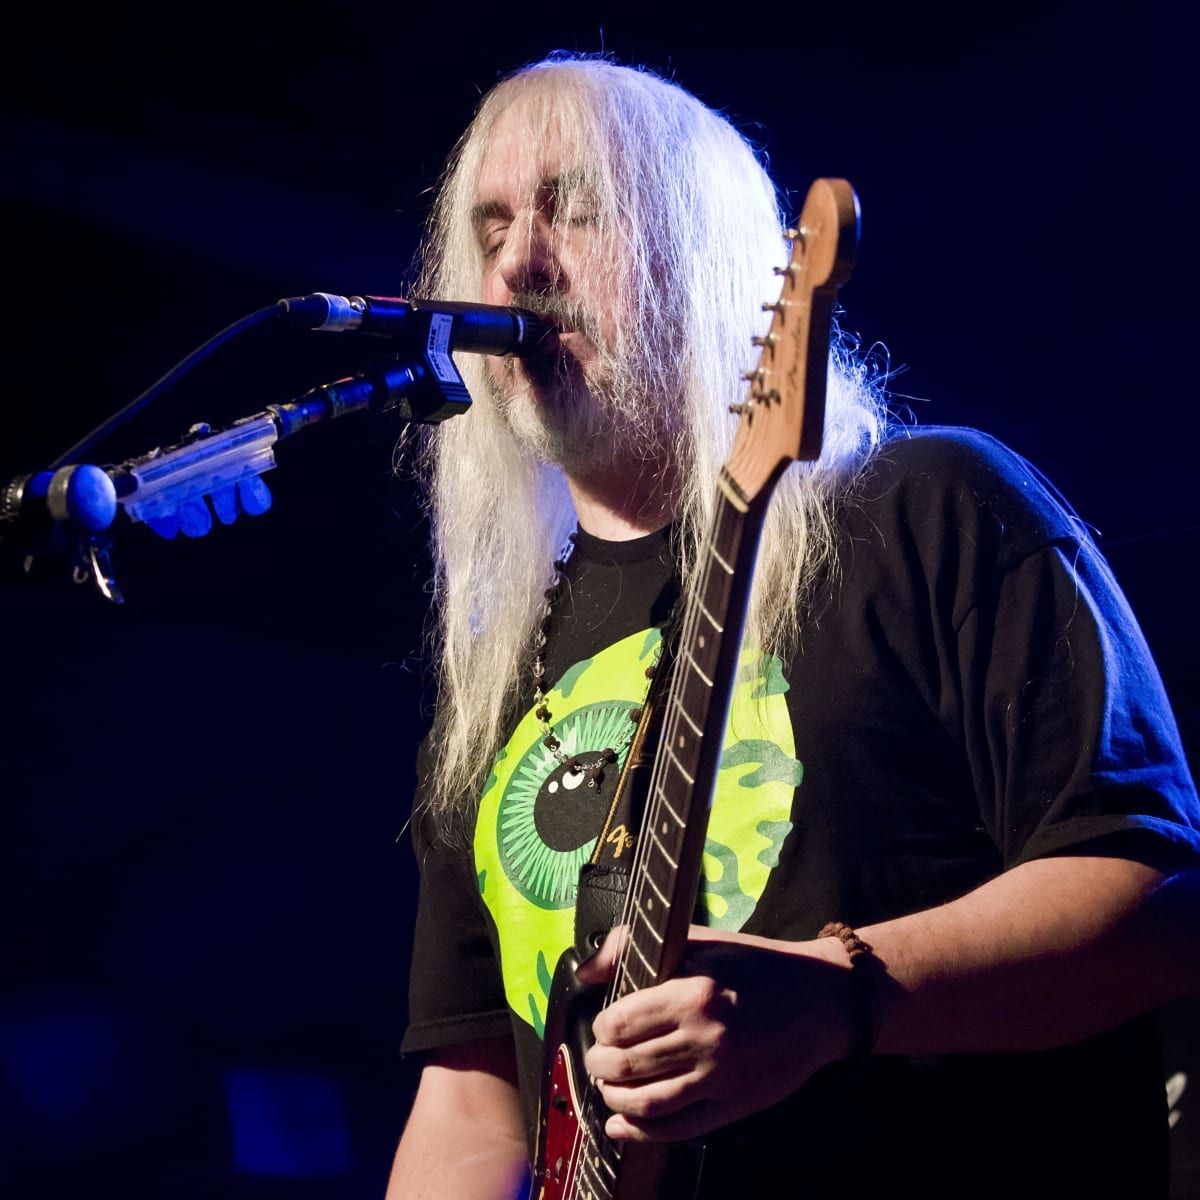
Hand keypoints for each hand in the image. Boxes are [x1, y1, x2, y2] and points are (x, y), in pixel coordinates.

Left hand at [577, 925, 854, 1142]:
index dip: (602, 1028)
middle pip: (627, 1065)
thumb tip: (585, 972)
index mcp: (694, 993)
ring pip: (646, 1102)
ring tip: (608, 1088)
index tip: (604, 1026)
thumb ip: (633, 947)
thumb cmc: (755, 965)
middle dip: (600, 1065)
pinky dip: (640, 1133)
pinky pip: (678, 1129)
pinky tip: (620, 1126)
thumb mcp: (697, 942)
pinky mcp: (736, 1106)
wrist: (821, 999)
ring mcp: (722, 1078)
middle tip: (597, 1059)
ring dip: (614, 1099)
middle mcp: (706, 1039)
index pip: (622, 1023)